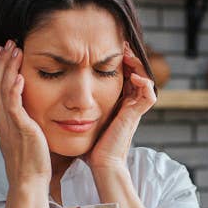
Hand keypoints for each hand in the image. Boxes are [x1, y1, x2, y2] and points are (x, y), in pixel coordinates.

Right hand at [0, 40, 50, 188]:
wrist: (28, 181)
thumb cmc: (27, 162)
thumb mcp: (14, 135)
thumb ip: (5, 118)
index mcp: (2, 119)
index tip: (3, 51)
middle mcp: (2, 118)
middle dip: (2, 61)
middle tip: (8, 42)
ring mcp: (9, 123)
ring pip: (4, 89)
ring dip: (9, 68)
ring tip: (15, 50)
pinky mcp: (19, 128)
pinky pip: (14, 105)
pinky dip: (15, 89)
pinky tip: (19, 75)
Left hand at [85, 43, 155, 173]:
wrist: (101, 163)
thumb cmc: (91, 146)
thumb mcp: (83, 120)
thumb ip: (77, 108)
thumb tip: (59, 96)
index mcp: (119, 104)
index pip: (124, 76)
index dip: (119, 61)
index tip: (107, 48)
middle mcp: (129, 104)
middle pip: (137, 74)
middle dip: (130, 58)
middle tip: (121, 44)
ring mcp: (135, 110)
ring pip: (145, 80)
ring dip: (138, 65)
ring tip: (127, 53)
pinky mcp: (136, 115)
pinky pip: (148, 95)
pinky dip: (144, 83)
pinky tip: (132, 74)